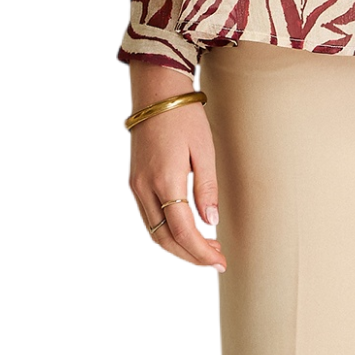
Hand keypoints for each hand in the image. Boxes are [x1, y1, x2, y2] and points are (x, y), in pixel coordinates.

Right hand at [126, 60, 226, 270]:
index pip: (183, 231)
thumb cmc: (184, 116)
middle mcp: (145, 188)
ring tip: (205, 246)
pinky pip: (149, 217)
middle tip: (215, 258)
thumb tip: (210, 222)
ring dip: (178, 245)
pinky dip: (167, 231)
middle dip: (190, 255)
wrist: (156, 92)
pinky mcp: (134, 181)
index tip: (220, 261)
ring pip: (154, 232)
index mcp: (165, 180)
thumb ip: (207, 187)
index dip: (201, 252)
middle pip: (165, 239)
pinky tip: (186, 228)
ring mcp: (136, 186)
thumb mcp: (204, 148)